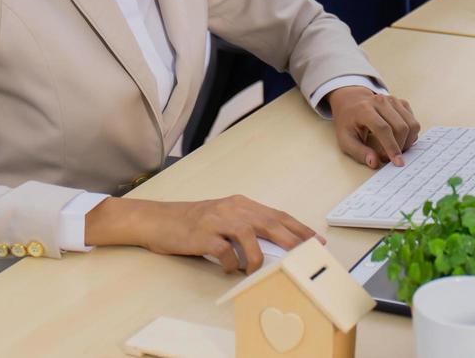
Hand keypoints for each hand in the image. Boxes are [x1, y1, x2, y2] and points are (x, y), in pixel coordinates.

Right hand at [86, 195, 319, 273]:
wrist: (158, 220)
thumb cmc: (193, 222)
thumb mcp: (223, 219)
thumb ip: (246, 228)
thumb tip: (275, 249)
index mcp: (240, 204)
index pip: (277, 215)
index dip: (298, 228)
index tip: (316, 241)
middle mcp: (232, 208)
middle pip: (269, 222)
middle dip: (292, 239)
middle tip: (306, 254)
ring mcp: (217, 220)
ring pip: (249, 234)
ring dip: (257, 256)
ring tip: (255, 269)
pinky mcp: (203, 234)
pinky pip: (224, 250)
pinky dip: (231, 263)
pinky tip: (229, 269)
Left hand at [327, 86, 420, 168]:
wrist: (351, 102)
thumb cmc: (348, 122)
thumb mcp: (345, 140)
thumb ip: (359, 152)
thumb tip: (374, 162)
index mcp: (365, 109)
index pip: (383, 128)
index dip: (392, 147)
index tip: (397, 162)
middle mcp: (381, 102)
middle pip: (401, 127)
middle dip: (400, 147)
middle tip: (389, 157)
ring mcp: (393, 101)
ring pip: (411, 124)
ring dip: (407, 142)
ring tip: (395, 149)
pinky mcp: (401, 103)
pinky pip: (413, 122)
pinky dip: (410, 135)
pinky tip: (399, 139)